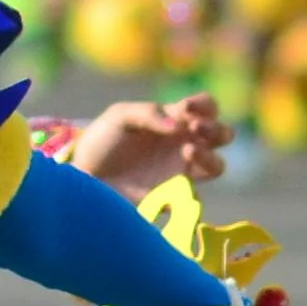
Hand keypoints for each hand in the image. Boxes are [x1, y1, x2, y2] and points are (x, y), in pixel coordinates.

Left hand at [59, 93, 230, 195]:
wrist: (84, 177)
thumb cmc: (103, 141)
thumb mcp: (120, 116)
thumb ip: (148, 113)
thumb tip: (178, 126)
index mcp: (175, 120)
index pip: (207, 107)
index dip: (205, 105)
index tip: (187, 108)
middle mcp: (184, 144)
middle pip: (222, 135)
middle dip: (215, 129)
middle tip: (195, 128)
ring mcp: (180, 172)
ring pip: (217, 166)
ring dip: (209, 157)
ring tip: (186, 151)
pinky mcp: (173, 198)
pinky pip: (195, 199)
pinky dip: (191, 192)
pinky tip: (174, 185)